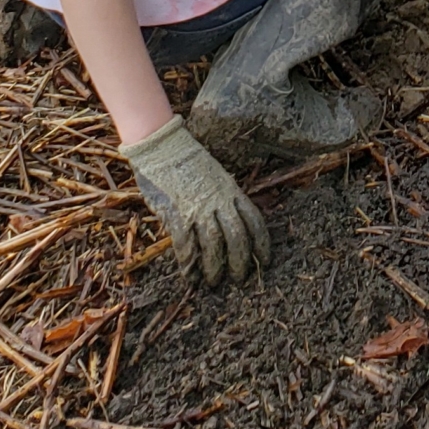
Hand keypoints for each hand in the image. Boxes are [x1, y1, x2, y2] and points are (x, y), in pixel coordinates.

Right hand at [120, 115, 270, 285]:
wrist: (162, 146)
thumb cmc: (187, 161)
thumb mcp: (215, 176)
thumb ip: (223, 198)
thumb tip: (229, 221)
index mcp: (231, 191)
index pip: (254, 220)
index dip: (262, 243)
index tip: (266, 259)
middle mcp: (219, 201)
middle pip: (237, 237)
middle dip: (240, 261)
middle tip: (239, 279)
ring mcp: (198, 209)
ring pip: (214, 245)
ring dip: (215, 267)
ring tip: (214, 282)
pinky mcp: (178, 215)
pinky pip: (186, 245)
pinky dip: (189, 263)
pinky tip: (189, 275)